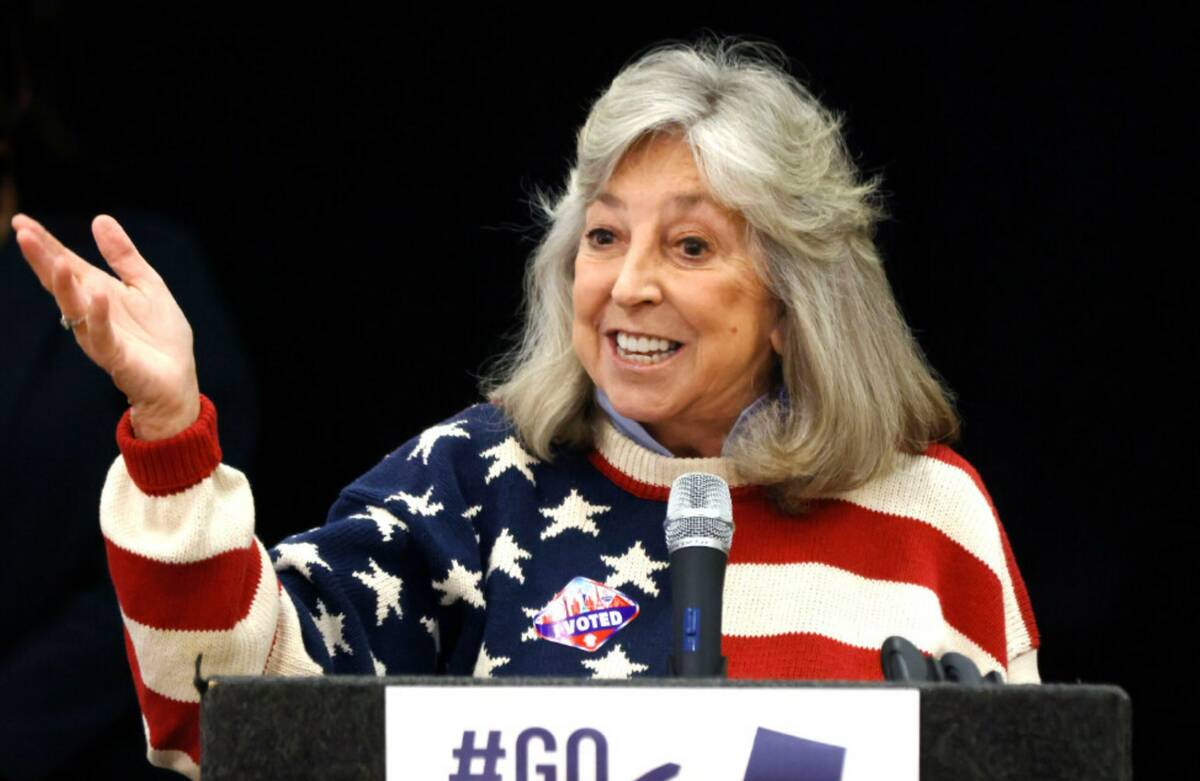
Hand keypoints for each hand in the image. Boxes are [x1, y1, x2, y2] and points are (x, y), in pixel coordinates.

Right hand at [12, 213, 200, 439]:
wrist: (176, 379)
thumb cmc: (160, 334)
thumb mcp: (146, 284)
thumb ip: (123, 255)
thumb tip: (99, 218)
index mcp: (97, 292)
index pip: (66, 263)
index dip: (45, 244)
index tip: (21, 221)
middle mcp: (90, 312)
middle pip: (61, 282)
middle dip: (42, 259)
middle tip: (23, 233)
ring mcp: (99, 334)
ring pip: (74, 308)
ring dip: (64, 285)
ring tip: (58, 261)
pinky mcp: (115, 356)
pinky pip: (102, 335)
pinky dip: (98, 315)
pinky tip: (96, 295)